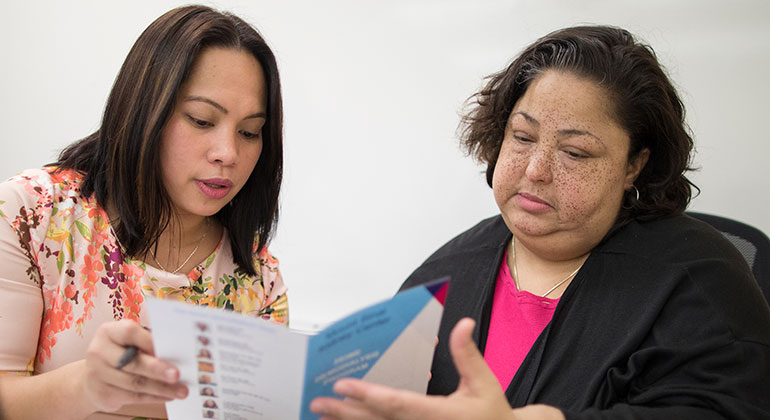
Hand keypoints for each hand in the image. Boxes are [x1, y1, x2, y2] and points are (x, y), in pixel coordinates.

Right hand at [79, 319, 187, 412]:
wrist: (92, 379)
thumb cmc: (120, 354)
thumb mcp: (128, 342)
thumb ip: (147, 343)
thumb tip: (175, 354)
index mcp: (108, 332)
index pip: (129, 332)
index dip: (149, 341)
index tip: (169, 348)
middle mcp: (98, 351)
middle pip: (132, 361)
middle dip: (158, 369)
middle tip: (177, 374)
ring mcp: (97, 374)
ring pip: (135, 383)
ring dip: (161, 388)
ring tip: (181, 390)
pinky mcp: (101, 394)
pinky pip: (132, 397)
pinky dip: (153, 397)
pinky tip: (168, 396)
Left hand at [310, 318, 555, 419]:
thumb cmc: (492, 413)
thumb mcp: (484, 382)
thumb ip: (467, 353)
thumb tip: (462, 323)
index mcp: (440, 414)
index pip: (398, 403)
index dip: (369, 395)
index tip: (344, 385)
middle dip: (345, 412)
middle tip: (318, 401)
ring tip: (321, 415)